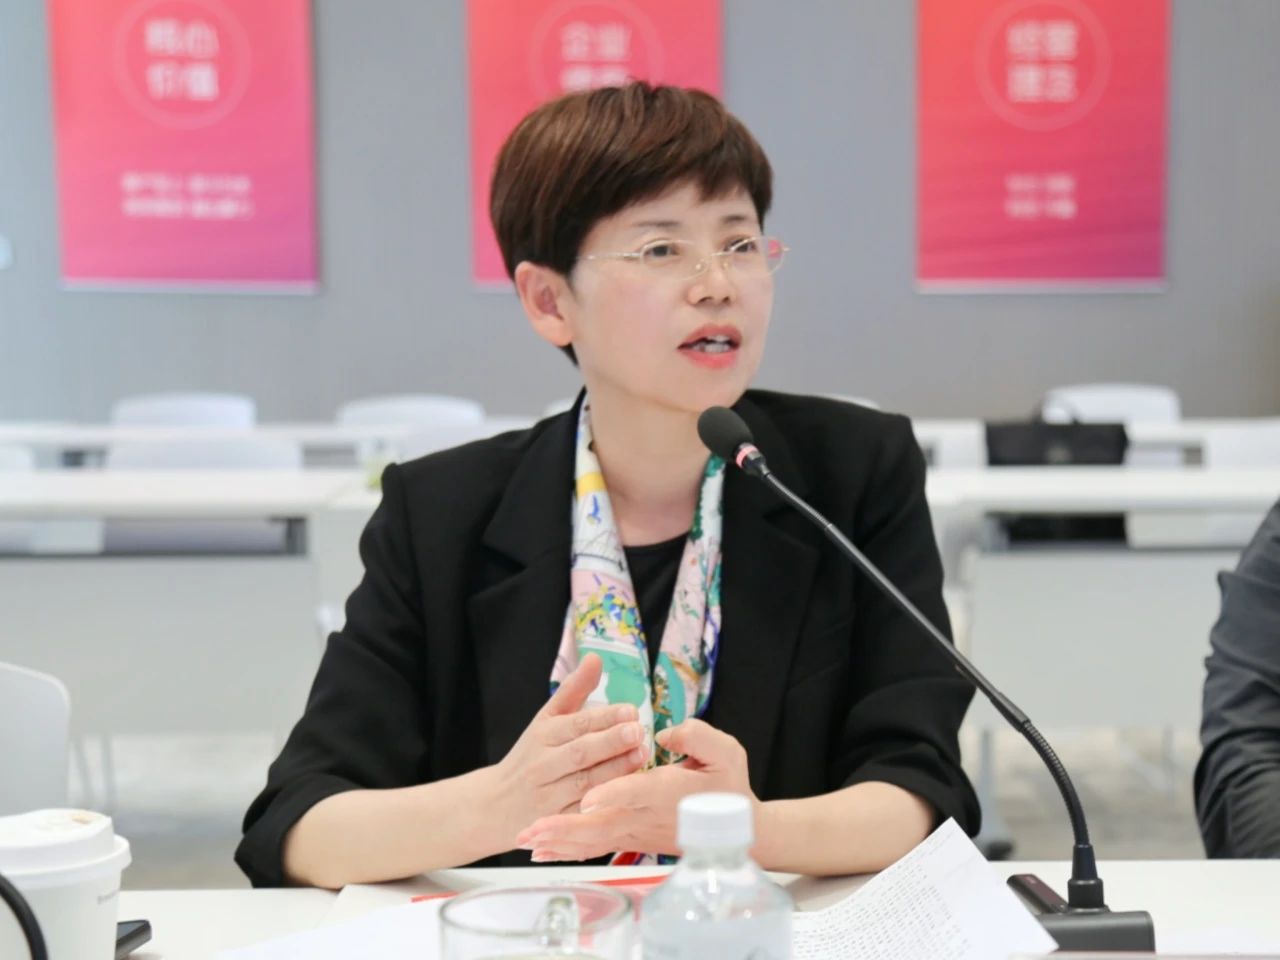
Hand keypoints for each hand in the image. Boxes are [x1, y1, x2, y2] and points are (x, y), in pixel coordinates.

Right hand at [488, 653, 648, 850]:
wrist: (492, 805)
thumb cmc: (529, 757)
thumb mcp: (545, 720)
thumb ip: (573, 690)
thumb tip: (596, 658)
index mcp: (542, 735)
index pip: (575, 725)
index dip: (603, 719)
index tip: (631, 711)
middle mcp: (542, 765)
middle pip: (580, 753)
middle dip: (610, 742)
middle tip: (638, 731)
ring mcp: (548, 797)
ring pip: (584, 784)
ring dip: (614, 771)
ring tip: (641, 756)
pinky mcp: (555, 824)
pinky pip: (581, 815)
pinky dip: (603, 805)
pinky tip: (626, 795)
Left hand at [515, 718, 754, 861]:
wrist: (737, 833)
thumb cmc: (730, 788)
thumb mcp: (726, 753)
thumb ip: (696, 737)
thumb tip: (665, 734)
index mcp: (666, 792)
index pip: (635, 793)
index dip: (612, 795)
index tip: (588, 797)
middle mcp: (645, 817)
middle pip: (600, 825)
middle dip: (564, 828)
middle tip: (531, 830)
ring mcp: (635, 832)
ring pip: (592, 841)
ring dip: (559, 842)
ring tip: (527, 842)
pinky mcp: (630, 839)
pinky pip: (594, 847)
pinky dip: (568, 850)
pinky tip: (545, 852)